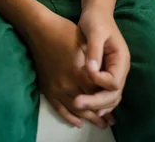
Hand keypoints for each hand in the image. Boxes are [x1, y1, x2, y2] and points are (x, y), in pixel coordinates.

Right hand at [26, 12, 114, 128]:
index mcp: (80, 72)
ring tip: (99, 124)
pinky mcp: (47, 89)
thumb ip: (96, 62)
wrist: (40, 29)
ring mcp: (57, 88)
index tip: (115, 109)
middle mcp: (68, 84)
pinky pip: (59, 108)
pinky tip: (78, 122)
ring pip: (75, 110)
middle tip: (110, 122)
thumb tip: (106, 77)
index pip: (97, 93)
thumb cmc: (65, 31)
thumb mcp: (85, 44)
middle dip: (100, 114)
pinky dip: (69, 117)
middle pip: (88, 104)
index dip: (107, 101)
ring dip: (88, 118)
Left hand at [73, 7, 130, 119]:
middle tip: (77, 103)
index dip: (99, 82)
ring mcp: (114, 73)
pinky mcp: (105, 73)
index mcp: (121, 59)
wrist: (96, 13)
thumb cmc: (96, 20)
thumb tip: (91, 70)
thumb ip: (94, 51)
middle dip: (96, 102)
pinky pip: (104, 93)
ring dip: (96, 105)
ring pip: (110, 98)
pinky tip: (83, 104)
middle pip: (113, 95)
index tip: (84, 73)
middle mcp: (120, 69)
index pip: (114, 82)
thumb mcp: (95, 32)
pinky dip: (96, 101)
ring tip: (79, 107)